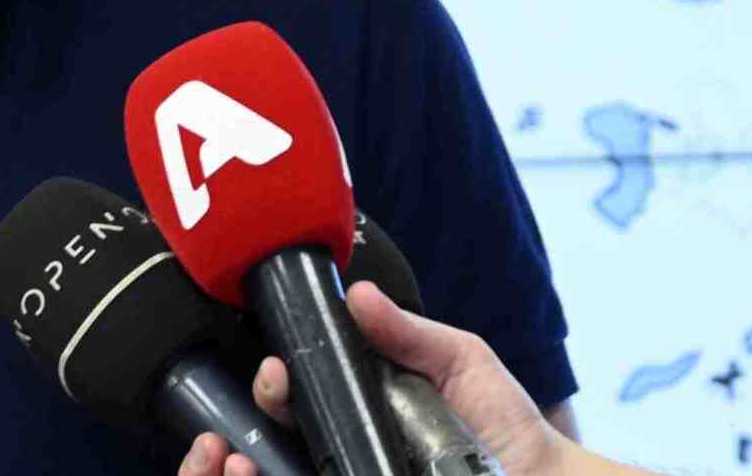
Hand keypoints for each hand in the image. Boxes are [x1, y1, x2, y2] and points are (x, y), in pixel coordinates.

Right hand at [173, 281, 570, 475]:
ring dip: (254, 460)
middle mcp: (349, 450)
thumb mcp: (459, 361)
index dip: (277, 384)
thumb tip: (357, 294)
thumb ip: (409, 331)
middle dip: (258, 414)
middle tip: (273, 391)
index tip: (277, 369)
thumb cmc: (506, 424)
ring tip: (245, 456)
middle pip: (278, 438)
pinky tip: (266, 472)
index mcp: (361, 410)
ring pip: (285, 468)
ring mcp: (353, 469)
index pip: (298, 399)